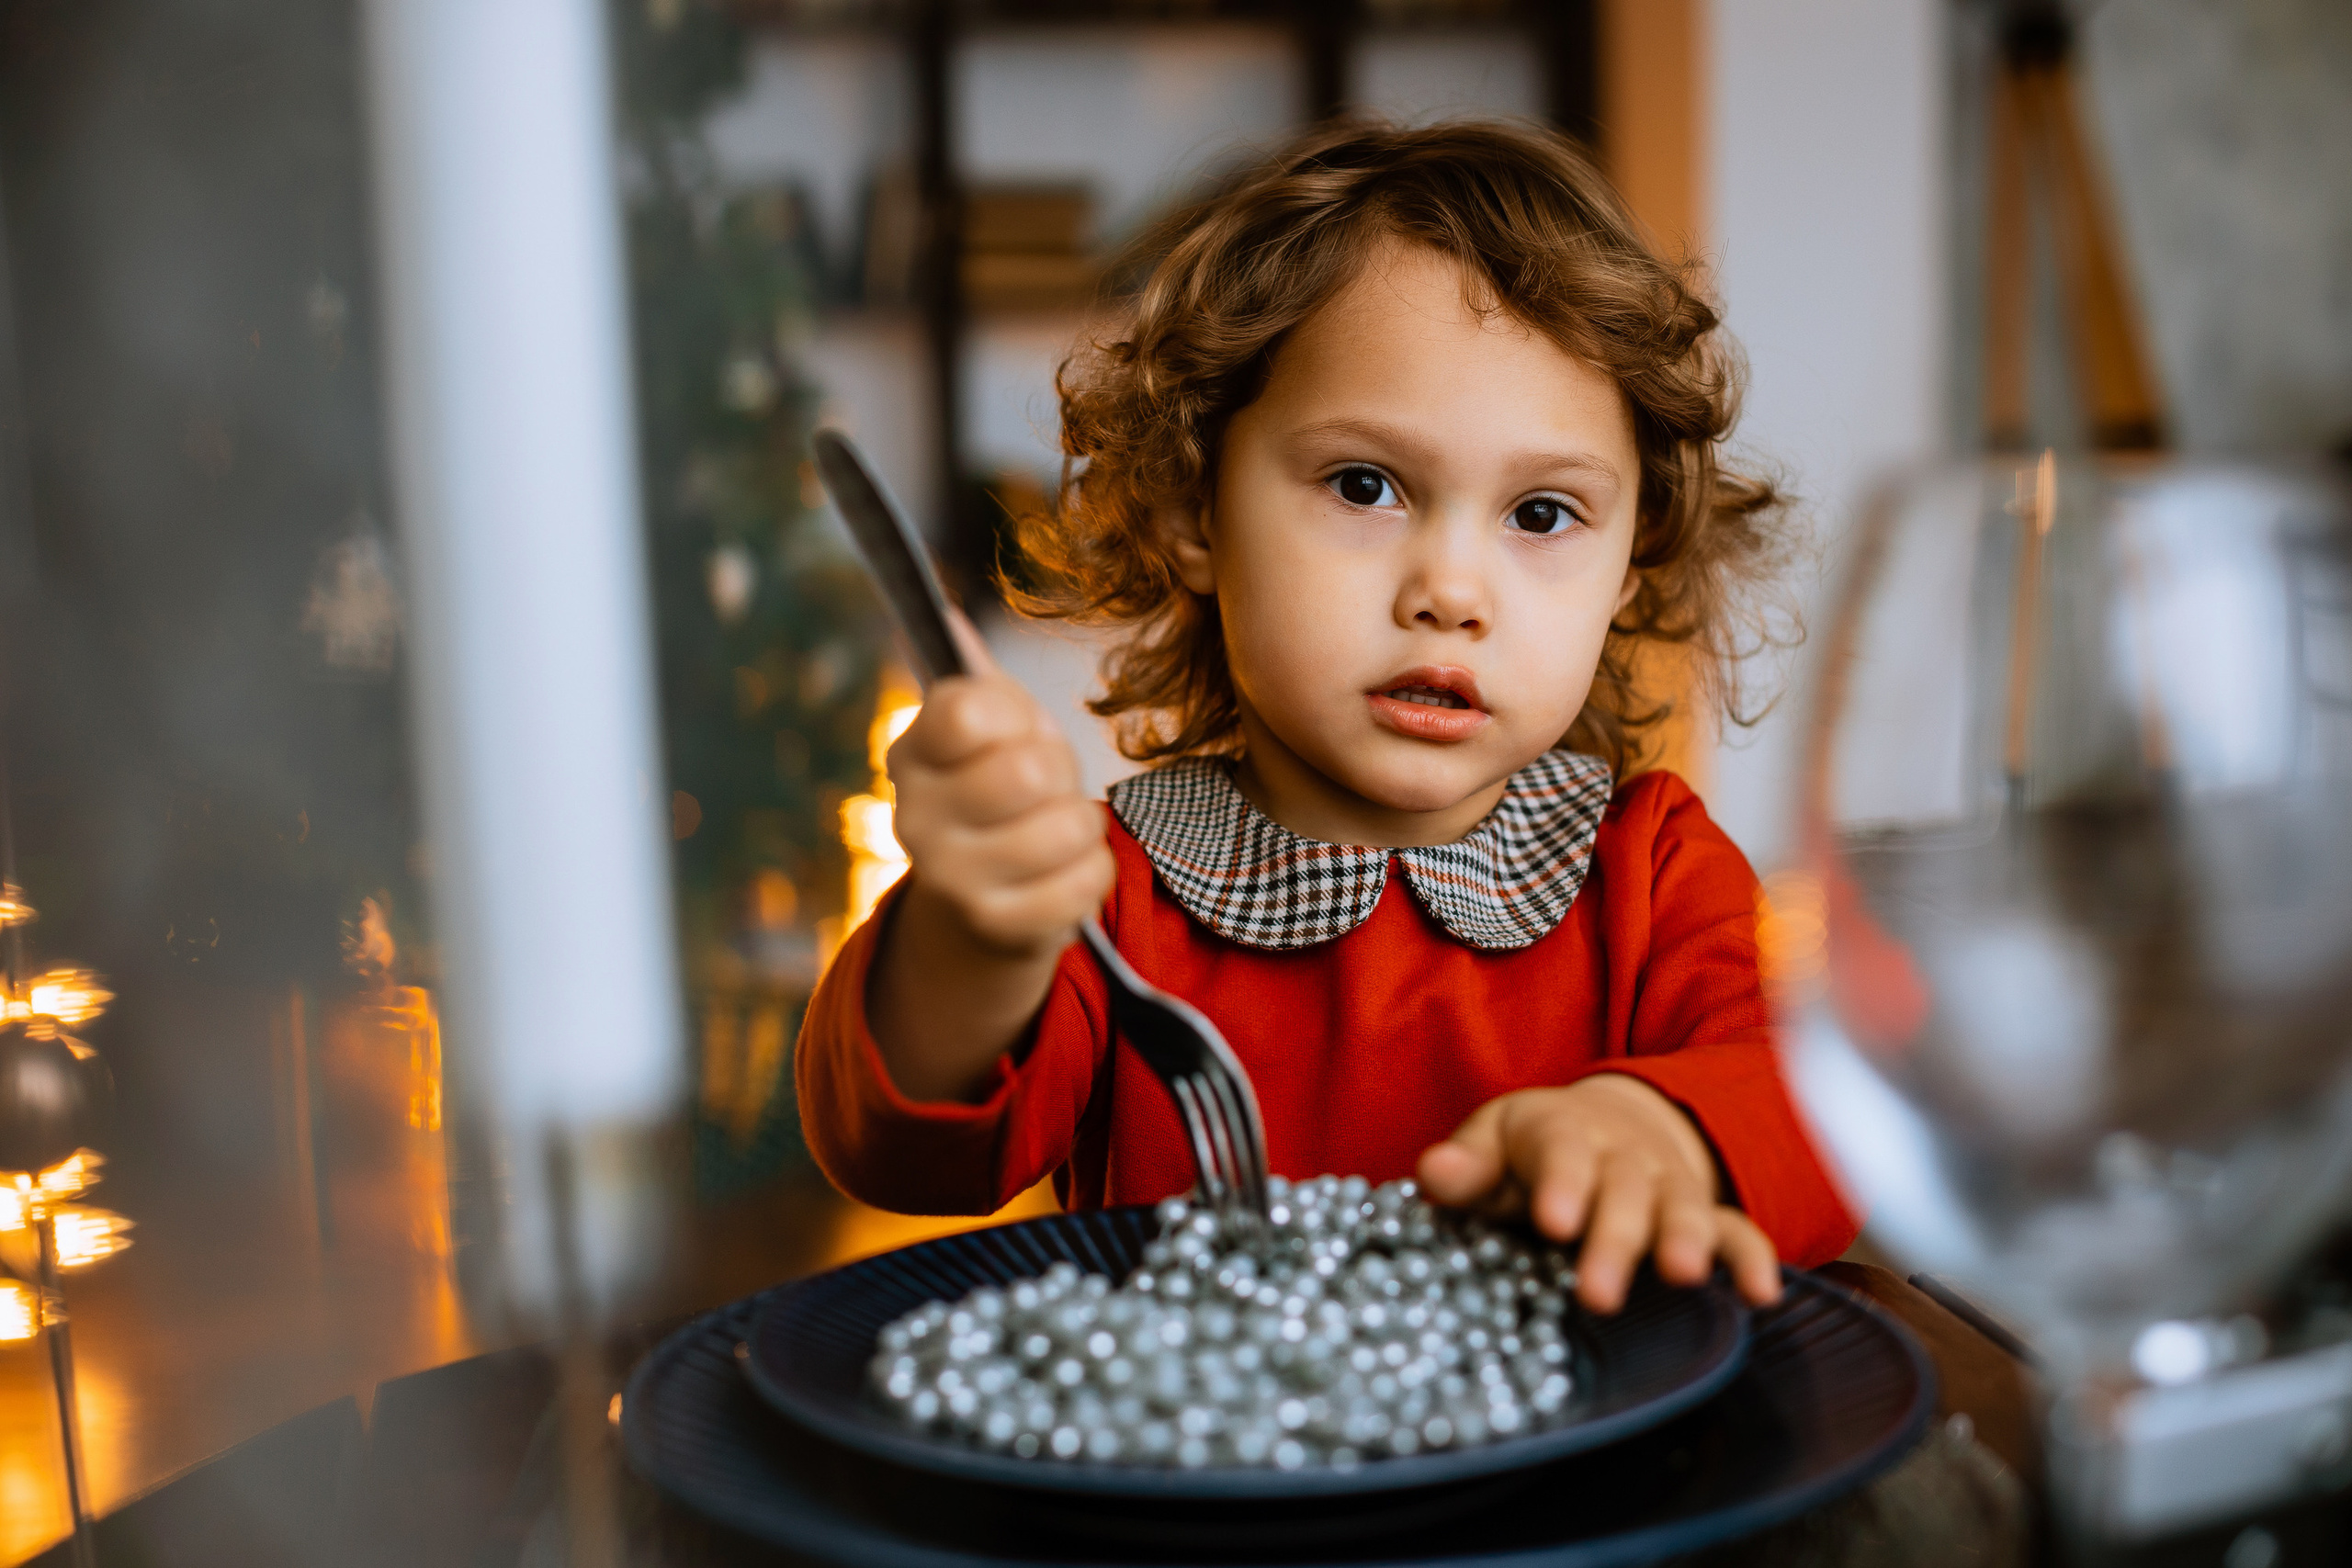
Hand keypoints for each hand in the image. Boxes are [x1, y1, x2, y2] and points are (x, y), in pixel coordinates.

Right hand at [886, 616, 1115, 960]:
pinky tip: (1061, 871)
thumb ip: (977, 682)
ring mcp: (952, 879)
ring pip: (1068, 828)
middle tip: (1040, 788)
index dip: (1013, 718)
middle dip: (1059, 772)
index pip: (968, 712)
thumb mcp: (992, 729)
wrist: (987, 897)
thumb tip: (949, 619)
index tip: (1007, 734)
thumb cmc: (999, 790)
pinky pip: (1088, 881)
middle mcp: (916, 818)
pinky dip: (1092, 871)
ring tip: (1052, 829)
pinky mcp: (997, 927)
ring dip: (1080, 824)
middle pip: (1030, 770)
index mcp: (913, 753)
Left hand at [1415, 1076, 1782, 1312]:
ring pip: (1683, 1210)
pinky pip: (1738, 1232)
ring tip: (1684, 1276)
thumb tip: (1433, 1172)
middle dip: (1614, 1240)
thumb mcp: (1492, 1143)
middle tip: (1598, 1293)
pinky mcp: (1707, 1217)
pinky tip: (1762, 1296)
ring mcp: (1671, 1186)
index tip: (1553, 1221)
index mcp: (1563, 1133)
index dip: (1561, 1185)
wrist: (1609, 1123)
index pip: (1563, 1153)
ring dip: (1686, 1241)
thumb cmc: (1531, 1149)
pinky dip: (1754, 1260)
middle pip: (1622, 1194)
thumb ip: (1466, 1166)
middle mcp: (1625, 1158)